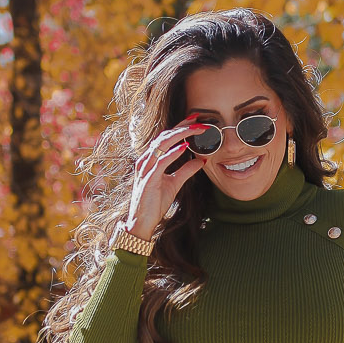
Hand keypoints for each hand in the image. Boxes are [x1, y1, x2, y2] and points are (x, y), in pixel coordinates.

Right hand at [125, 117, 207, 240]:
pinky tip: (184, 147)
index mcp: (151, 160)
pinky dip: (173, 153)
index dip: (180, 127)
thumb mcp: (175, 183)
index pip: (166, 138)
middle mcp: (146, 160)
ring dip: (180, 135)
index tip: (195, 120)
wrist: (142, 221)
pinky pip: (160, 162)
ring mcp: (146, 169)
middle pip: (164, 137)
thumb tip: (201, 161)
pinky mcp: (148, 179)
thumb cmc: (155, 203)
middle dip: (182, 127)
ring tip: (195, 129)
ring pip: (162, 145)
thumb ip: (186, 171)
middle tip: (199, 121)